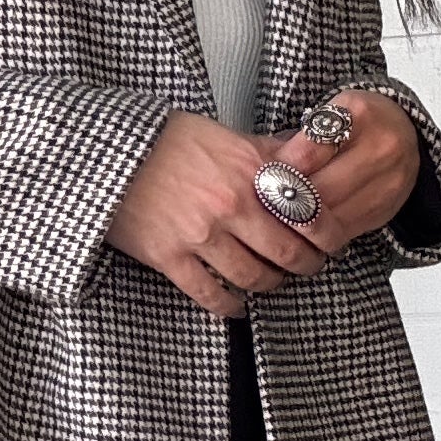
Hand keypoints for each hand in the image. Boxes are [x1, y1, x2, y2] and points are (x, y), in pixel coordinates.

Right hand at [103, 110, 335, 316]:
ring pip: (254, 277)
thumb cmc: (164, 141)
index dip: (328, 234)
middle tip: (309, 268)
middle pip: (288, 252)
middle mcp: (231, 203)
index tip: (332, 243)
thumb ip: (265, 150)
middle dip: (306, 266)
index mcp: (249, 169)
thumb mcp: (222, 133)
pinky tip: (237, 306)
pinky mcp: (170, 257)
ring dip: (270, 286)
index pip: (309, 210)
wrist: (108, 155)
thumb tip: (305, 152)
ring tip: (272, 282)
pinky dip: (230, 306)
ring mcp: (200, 233)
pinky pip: (211, 295)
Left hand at [254, 88, 423, 250]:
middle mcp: (381, 149)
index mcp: (360, 115)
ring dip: (299, 226)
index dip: (277, 173)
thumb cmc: (354, 122)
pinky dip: (319, 235)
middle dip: (284, 204)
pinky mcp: (387, 209)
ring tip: (275, 225)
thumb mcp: (326, 114)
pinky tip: (301, 232)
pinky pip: (344, 231)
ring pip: (331, 220)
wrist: (403, 132)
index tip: (256, 184)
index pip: (306, 155)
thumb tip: (260, 175)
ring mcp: (388, 183)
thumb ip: (298, 141)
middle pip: (319, 193)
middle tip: (258, 211)